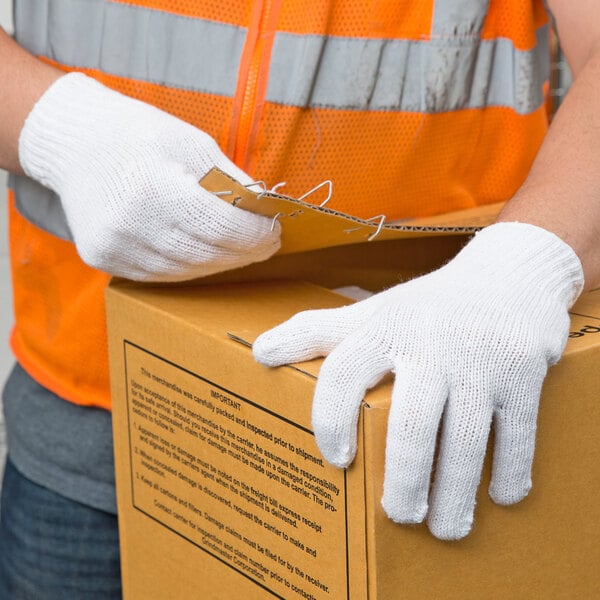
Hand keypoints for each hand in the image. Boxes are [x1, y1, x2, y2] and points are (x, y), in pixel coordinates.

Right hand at [18, 73, 279, 280]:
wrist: (75, 143)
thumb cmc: (138, 135)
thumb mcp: (192, 144)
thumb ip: (230, 181)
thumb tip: (263, 210)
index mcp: (156, 187)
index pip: (221, 226)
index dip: (255, 234)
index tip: (274, 231)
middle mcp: (131, 224)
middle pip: (207, 254)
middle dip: (244, 252)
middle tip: (266, 244)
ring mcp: (114, 247)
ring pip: (186, 271)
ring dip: (220, 263)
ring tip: (240, 250)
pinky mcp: (103, 260)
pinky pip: (160, 275)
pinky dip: (190, 268)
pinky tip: (205, 254)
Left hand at [253, 223, 582, 538]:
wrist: (508, 274)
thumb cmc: (427, 306)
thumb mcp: (372, 312)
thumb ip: (317, 332)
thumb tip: (258, 353)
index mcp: (384, 329)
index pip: (342, 374)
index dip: (330, 420)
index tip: (336, 460)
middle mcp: (430, 345)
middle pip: (410, 425)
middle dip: (403, 481)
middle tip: (397, 516)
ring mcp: (480, 360)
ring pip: (465, 440)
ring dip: (454, 493)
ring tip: (444, 528)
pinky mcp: (525, 371)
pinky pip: (518, 433)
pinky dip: (510, 470)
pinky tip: (501, 496)